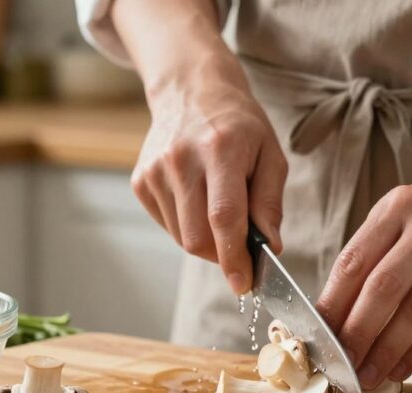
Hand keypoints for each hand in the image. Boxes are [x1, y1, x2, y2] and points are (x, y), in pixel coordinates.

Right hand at [131, 54, 285, 293]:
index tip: (243, 283)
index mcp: (220, 150)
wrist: (191, 90)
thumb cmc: (238, 124)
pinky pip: (167, 225)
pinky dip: (186, 226)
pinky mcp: (141, 181)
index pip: (224, 217)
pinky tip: (196, 199)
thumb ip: (270, 202)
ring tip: (217, 208)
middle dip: (221, 255)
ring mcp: (156, 171)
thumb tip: (269, 246)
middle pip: (198, 236)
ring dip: (205, 239)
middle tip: (239, 248)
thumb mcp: (270, 153)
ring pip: (181, 237)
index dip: (234, 256)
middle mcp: (181, 160)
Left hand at [316, 166, 411, 388]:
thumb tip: (334, 312)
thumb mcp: (404, 214)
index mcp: (398, 206)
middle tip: (341, 364)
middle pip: (383, 287)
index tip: (318, 336)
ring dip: (388, 350)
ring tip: (369, 375)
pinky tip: (402, 366)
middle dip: (357, 333)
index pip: (354, 261)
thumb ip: (372, 254)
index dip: (333, 304)